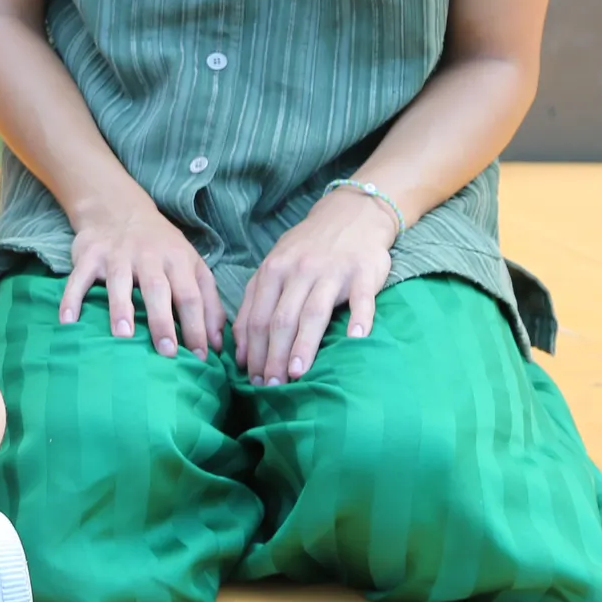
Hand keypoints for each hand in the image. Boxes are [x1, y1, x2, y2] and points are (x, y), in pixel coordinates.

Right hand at [60, 189, 224, 358]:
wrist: (118, 209)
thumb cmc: (161, 247)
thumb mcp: (192, 265)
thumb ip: (208, 302)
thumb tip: (218, 344)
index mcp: (177, 260)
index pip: (190, 295)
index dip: (196, 326)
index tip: (199, 357)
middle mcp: (148, 256)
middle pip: (157, 289)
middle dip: (162, 321)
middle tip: (166, 353)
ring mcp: (116, 254)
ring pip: (119, 282)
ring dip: (121, 308)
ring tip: (123, 336)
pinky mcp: (89, 255)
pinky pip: (78, 278)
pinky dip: (72, 299)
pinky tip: (68, 321)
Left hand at [233, 190, 396, 384]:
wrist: (351, 214)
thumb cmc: (307, 249)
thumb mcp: (274, 267)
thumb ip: (256, 302)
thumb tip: (238, 346)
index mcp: (273, 271)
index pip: (257, 317)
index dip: (252, 350)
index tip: (251, 379)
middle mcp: (299, 271)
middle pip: (280, 319)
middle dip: (272, 355)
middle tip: (270, 386)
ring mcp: (331, 272)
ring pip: (313, 312)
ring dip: (303, 345)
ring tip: (296, 373)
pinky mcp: (363, 273)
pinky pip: (361, 299)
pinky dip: (359, 318)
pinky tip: (355, 340)